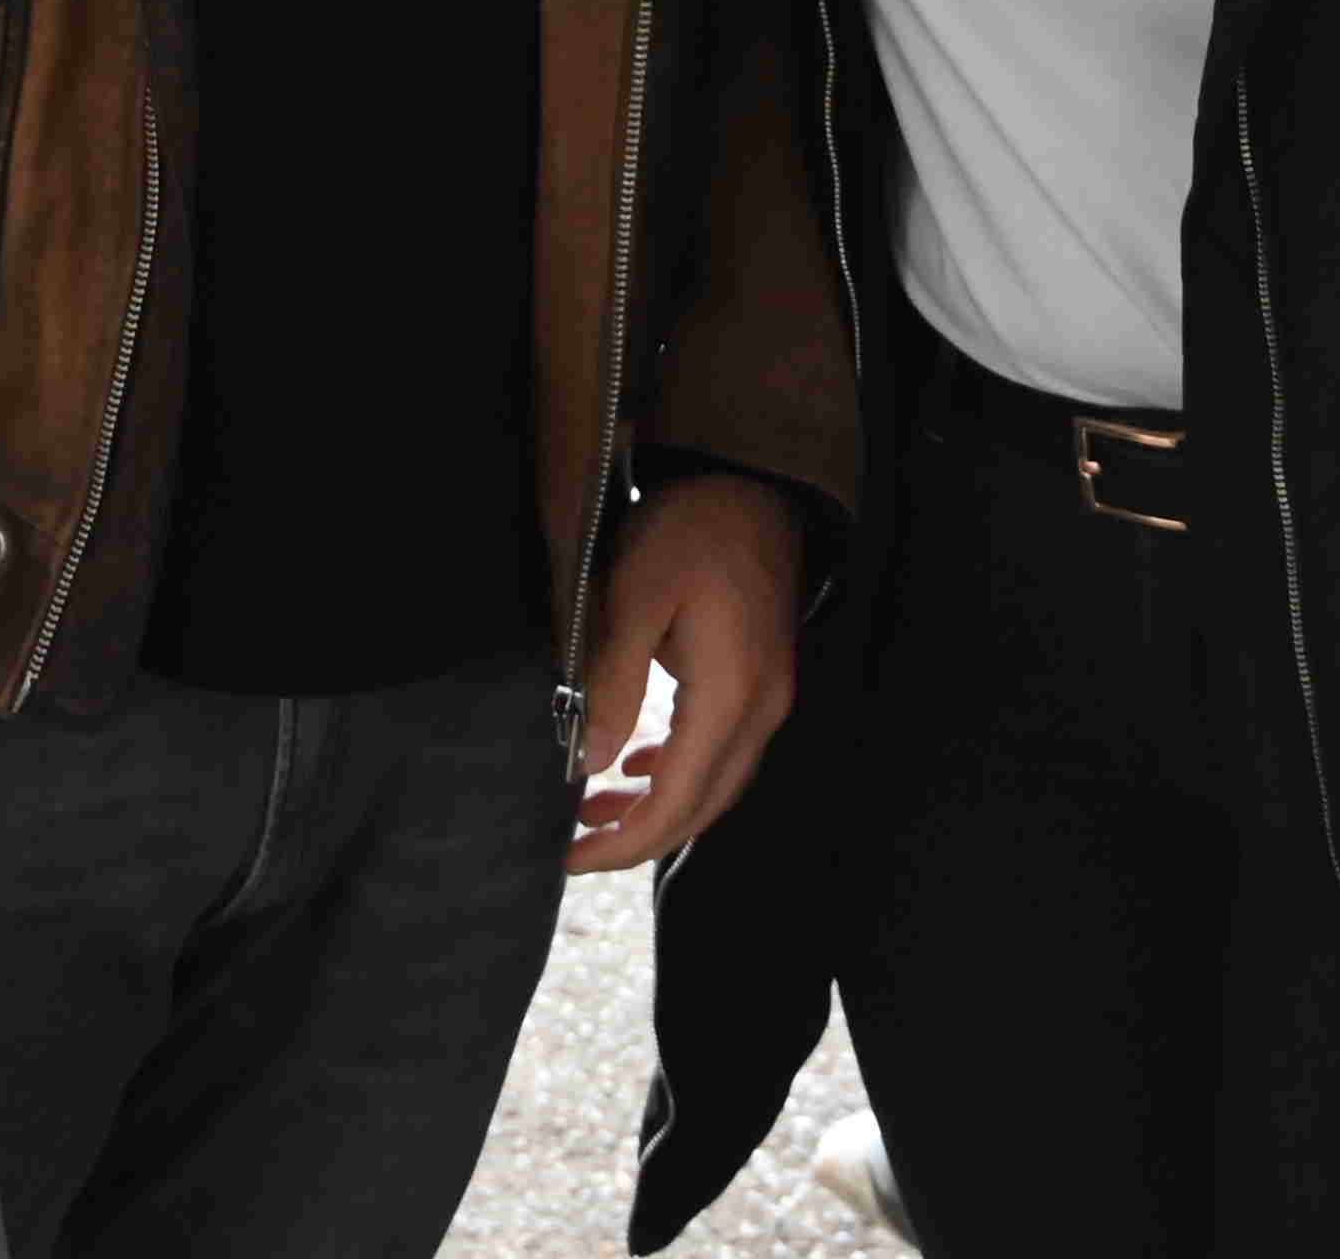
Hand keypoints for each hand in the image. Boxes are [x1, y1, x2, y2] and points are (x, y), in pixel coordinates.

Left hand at [572, 471, 807, 871]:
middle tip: (574, 850)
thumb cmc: (690, 528)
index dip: (625, 842)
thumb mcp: (635, 595)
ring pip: (716, 782)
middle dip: (639, 837)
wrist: (753, 481)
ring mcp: (769, 695)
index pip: (679, 800)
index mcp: (731, 696)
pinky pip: (724, 748)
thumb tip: (592, 762)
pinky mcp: (763, 677)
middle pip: (704, 806)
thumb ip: (613, 682)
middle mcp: (762, 709)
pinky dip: (681, 769)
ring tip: (594, 813)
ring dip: (659, 805)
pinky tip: (640, 766)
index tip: (569, 858)